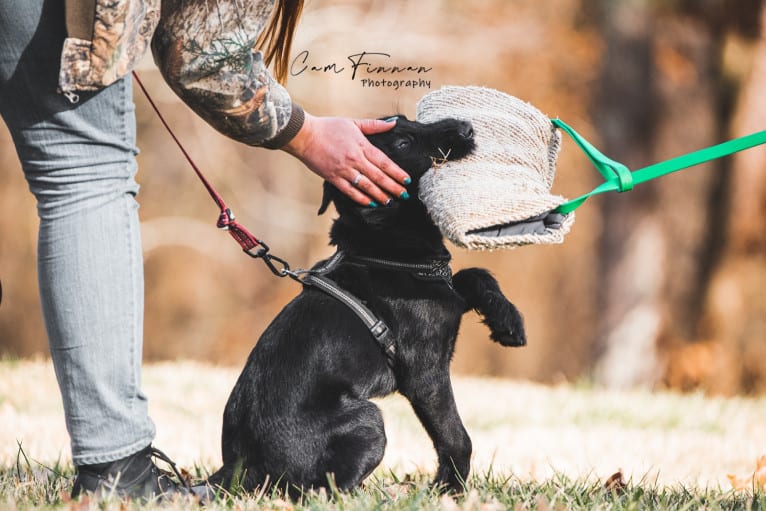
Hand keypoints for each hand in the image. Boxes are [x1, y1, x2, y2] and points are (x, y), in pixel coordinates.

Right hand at [282, 113, 410, 206]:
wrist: (305, 135)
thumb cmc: (328, 127)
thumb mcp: (353, 123)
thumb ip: (374, 125)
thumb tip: (393, 123)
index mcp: (362, 146)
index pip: (384, 162)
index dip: (397, 172)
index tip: (407, 180)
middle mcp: (355, 159)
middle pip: (378, 176)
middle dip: (393, 187)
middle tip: (404, 195)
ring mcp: (344, 170)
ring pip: (366, 186)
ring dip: (380, 195)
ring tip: (390, 201)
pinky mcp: (333, 178)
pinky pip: (350, 191)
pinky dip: (361, 198)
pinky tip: (370, 203)